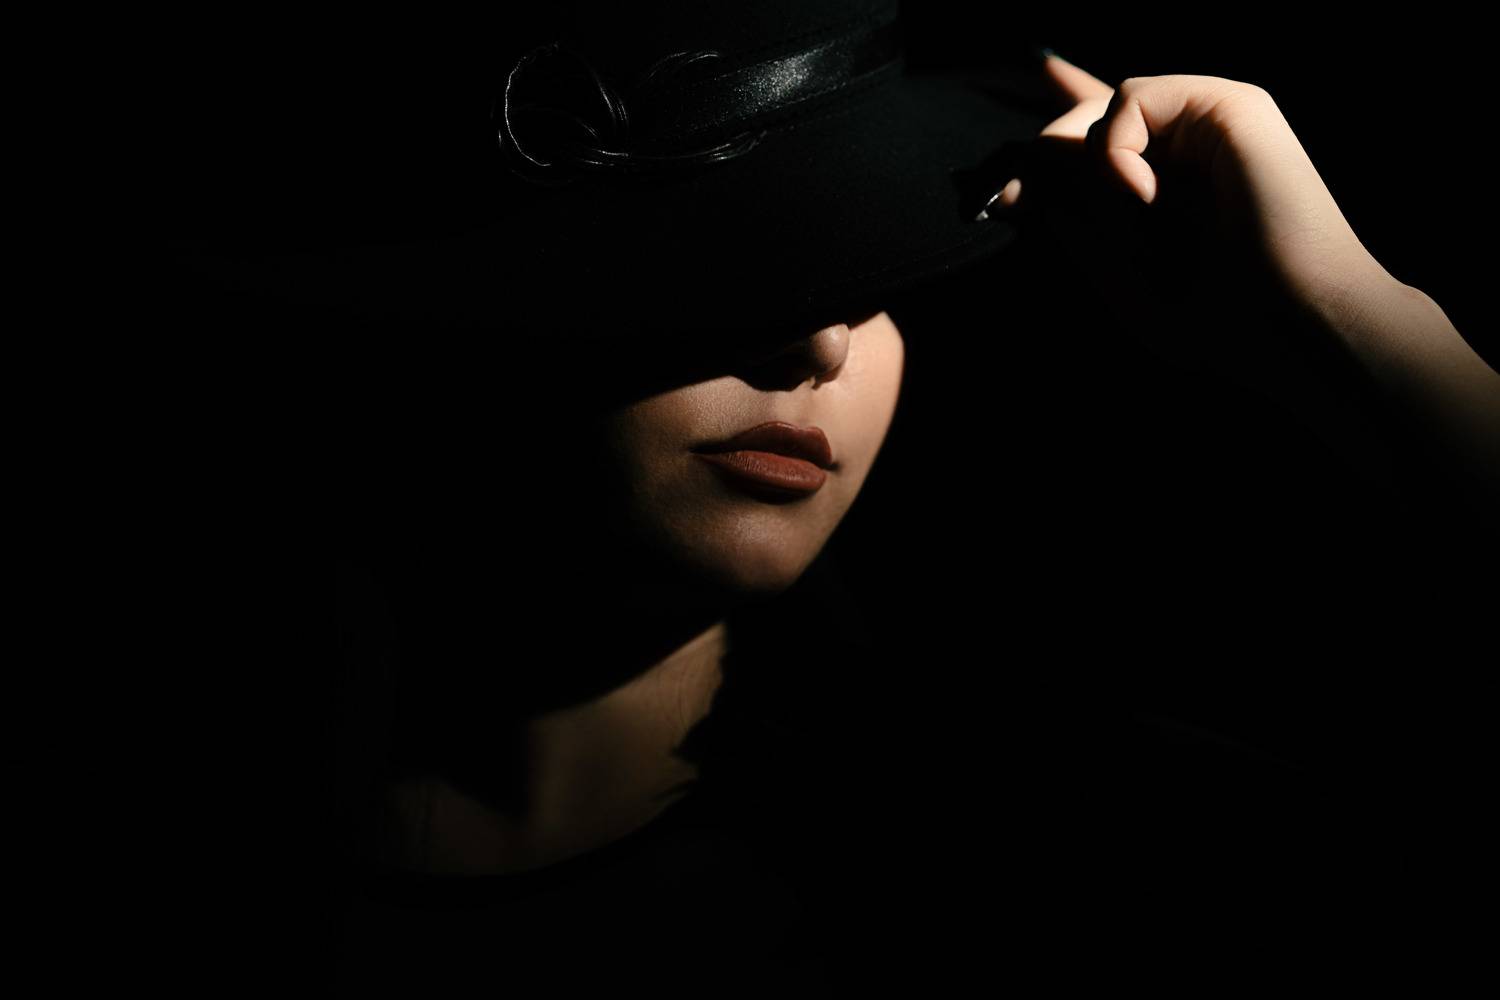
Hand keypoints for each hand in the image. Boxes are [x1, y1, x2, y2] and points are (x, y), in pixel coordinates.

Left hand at [995, 54, 1403, 393]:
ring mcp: (1210, 124)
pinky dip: (1114, 151)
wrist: (1293, 330)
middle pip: (1078, 127)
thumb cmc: (1214, 323)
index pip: (1099, 138)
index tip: (1025, 109)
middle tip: (1018, 204)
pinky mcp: (1231, 104)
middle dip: (1041, 168)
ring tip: (1129, 231)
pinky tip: (1140, 197)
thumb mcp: (1115, 279)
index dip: (1058, 113)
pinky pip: (1130, 97)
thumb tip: (1019, 174)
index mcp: (1166, 191)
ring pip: (1096, 115)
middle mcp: (1187, 151)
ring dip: (1088, 178)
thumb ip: (1068, 221)